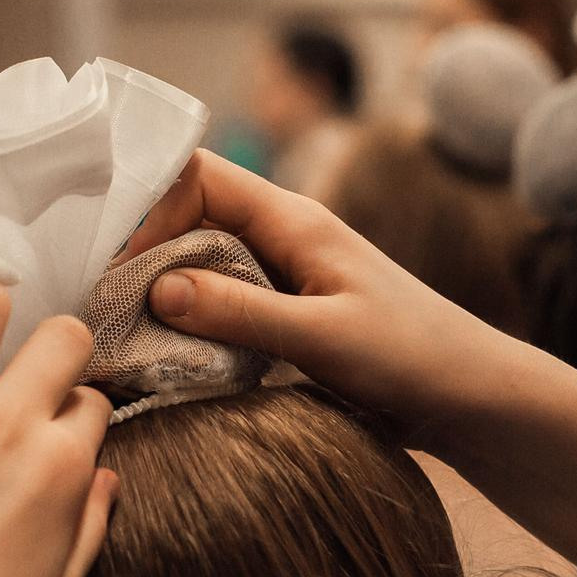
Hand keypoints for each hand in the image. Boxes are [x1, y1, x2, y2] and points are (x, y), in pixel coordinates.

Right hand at [112, 150, 512, 441]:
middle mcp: (285, 239)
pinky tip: (171, 358)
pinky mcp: (289, 318)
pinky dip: (192, 325)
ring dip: (164, 292)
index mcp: (295, 221)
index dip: (151, 208)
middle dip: (144, 252)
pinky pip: (223, 306)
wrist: (473, 400)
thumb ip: (240, 312)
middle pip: (190, 218)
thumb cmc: (414, 359)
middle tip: (103, 304)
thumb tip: (157, 288)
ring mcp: (285, 278)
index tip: (120, 268)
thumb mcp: (322, 338)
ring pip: (202, 264)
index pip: (199, 176)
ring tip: (125, 333)